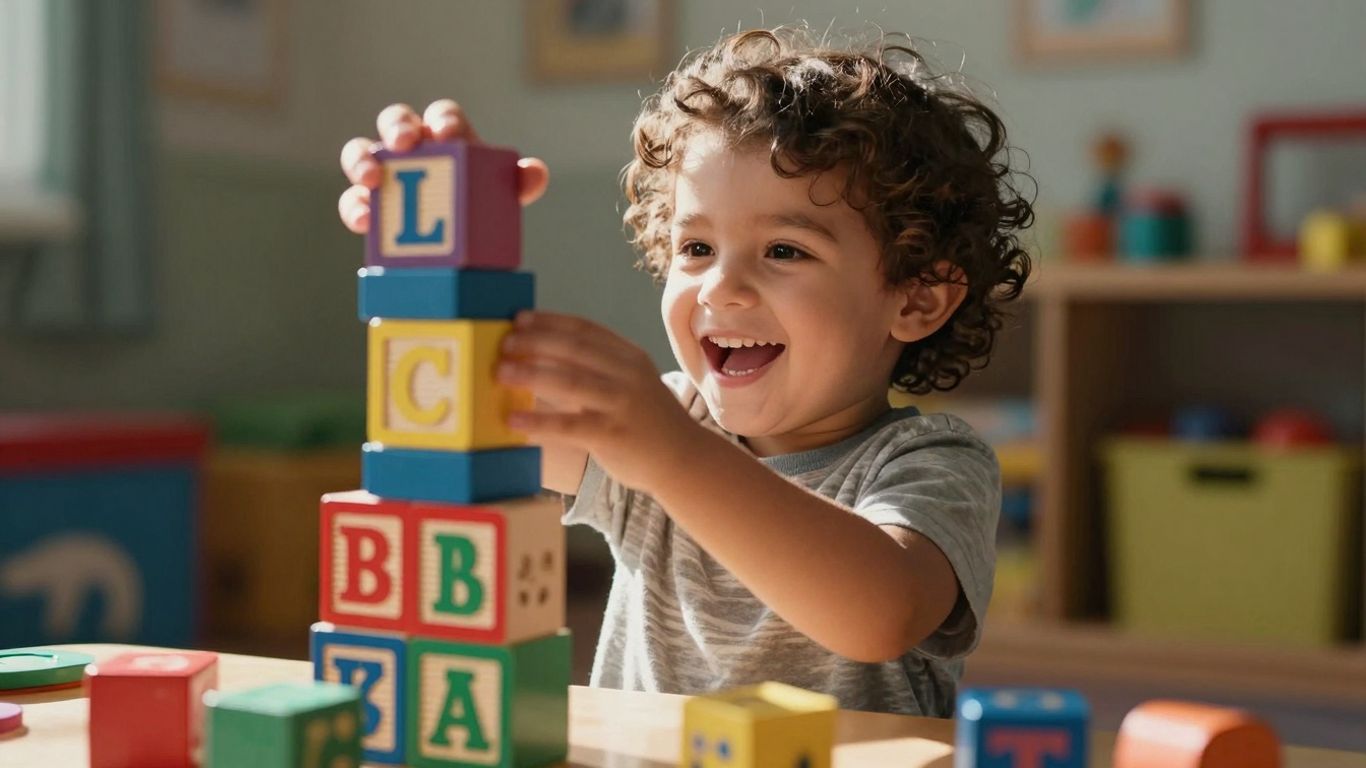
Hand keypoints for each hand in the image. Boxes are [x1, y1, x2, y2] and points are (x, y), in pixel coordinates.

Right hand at [337, 99, 551, 232]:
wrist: (456, 248)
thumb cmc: (478, 207)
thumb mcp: (501, 198)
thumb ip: (519, 183)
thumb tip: (534, 172)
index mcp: (446, 139)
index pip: (443, 116)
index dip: (444, 120)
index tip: (449, 135)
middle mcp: (411, 148)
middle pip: (396, 121)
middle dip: (397, 126)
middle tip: (405, 143)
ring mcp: (383, 173)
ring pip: (360, 152)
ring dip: (362, 160)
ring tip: (372, 178)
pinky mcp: (366, 205)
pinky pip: (353, 201)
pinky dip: (355, 208)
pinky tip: (365, 221)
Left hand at [497, 311, 706, 494]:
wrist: (684, 459)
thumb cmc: (648, 422)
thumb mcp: (632, 384)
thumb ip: (599, 370)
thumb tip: (542, 359)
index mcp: (630, 357)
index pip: (584, 330)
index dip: (549, 321)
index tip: (519, 319)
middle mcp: (627, 375)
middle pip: (574, 349)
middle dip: (535, 342)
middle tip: (504, 344)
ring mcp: (621, 404)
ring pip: (570, 381)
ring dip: (530, 373)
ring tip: (500, 373)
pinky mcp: (613, 435)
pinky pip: (569, 425)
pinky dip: (539, 420)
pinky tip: (514, 419)